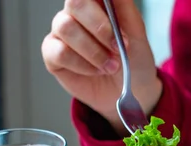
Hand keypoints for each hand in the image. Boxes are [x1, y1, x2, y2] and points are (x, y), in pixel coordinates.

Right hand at [41, 0, 161, 133]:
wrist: (130, 91)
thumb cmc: (133, 60)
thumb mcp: (137, 34)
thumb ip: (124, 8)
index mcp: (97, 3)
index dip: (100, 3)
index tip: (116, 20)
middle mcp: (76, 14)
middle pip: (75, 3)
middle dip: (100, 27)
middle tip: (117, 48)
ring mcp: (62, 33)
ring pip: (66, 28)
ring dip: (93, 51)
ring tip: (111, 65)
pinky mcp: (53, 55)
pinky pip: (60, 53)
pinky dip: (82, 65)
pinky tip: (96, 71)